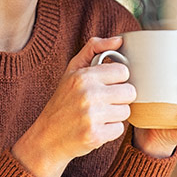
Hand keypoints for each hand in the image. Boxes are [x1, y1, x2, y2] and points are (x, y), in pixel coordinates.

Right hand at [12, 36, 137, 176]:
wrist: (47, 137)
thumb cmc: (63, 101)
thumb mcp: (72, 71)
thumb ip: (94, 49)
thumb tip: (119, 39)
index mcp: (83, 76)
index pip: (123, 72)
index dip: (117, 79)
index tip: (105, 85)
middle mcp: (88, 94)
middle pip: (129, 92)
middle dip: (119, 98)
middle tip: (103, 102)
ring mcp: (91, 116)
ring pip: (126, 111)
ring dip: (115, 115)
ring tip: (98, 115)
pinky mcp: (95, 135)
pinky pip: (119, 129)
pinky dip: (110, 130)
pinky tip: (95, 128)